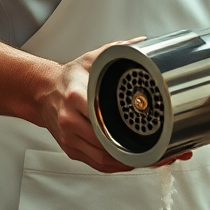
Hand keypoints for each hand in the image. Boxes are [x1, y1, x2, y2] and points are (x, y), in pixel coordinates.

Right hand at [36, 38, 191, 172]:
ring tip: (159, 159)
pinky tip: (138, 162)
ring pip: (104, 159)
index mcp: (76, 97)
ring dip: (133, 162)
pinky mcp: (72, 150)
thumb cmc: (67, 79)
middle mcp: (71, 121)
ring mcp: (71, 138)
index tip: (150, 131)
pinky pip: (98, 164)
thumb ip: (116, 50)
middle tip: (166, 150)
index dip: (126, 129)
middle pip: (107, 144)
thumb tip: (141, 43)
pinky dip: (119, 166)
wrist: (43, 93)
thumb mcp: (90, 59)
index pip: (102, 117)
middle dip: (139, 151)